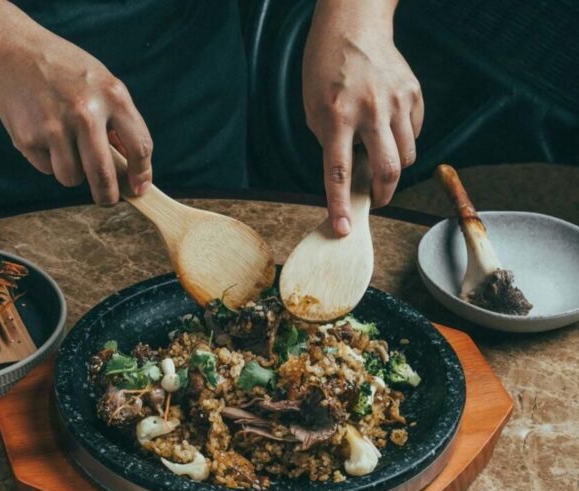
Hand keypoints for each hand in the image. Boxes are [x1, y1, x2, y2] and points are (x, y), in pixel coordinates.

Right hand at [0, 34, 152, 203]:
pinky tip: (42, 133)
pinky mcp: (28, 138)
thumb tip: (131, 170)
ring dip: (72, 172)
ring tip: (64, 145)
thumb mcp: (102, 83)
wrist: (13, 52)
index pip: (140, 147)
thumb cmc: (66, 73)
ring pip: (72, 178)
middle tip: (107, 199)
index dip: (141, 174)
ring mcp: (54, 127)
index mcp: (112, 96)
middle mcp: (85, 112)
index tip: (138, 189)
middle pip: (104, 176)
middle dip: (108, 196)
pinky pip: (47, 169)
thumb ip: (119, 123)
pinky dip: (48, 160)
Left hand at [303, 0, 423, 234]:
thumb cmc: (326, 69)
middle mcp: (370, 110)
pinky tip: (388, 130)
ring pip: (406, 156)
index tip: (344, 229)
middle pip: (387, 170)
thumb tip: (350, 176)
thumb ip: (331, 143)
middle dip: (382, 195)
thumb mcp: (314, 109)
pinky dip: (402, 141)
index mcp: (337, 116)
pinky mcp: (413, 94)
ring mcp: (396, 101)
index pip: (338, 172)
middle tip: (375, 201)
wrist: (354, 24)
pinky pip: (414, 133)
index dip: (340, 205)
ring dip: (393, 169)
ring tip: (379, 159)